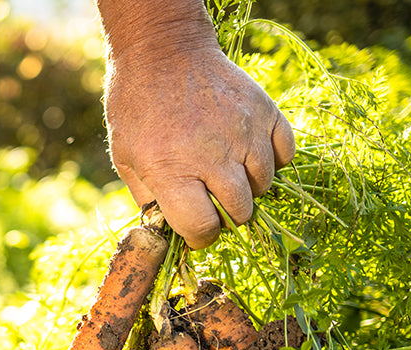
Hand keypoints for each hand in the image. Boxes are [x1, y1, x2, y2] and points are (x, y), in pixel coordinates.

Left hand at [105, 43, 294, 247]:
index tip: (196, 230)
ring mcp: (244, 133)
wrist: (163, 51)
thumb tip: (167, 229)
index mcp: (173, 171)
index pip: (203, 228)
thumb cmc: (137, 106)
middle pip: (240, 212)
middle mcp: (213, 156)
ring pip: (265, 185)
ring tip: (227, 173)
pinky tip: (249, 154)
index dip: (199, 236)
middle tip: (213, 201)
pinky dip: (272, 160)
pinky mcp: (265, 112)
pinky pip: (285, 154)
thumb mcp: (125, 156)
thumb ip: (147, 198)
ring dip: (248, 188)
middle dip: (226, 215)